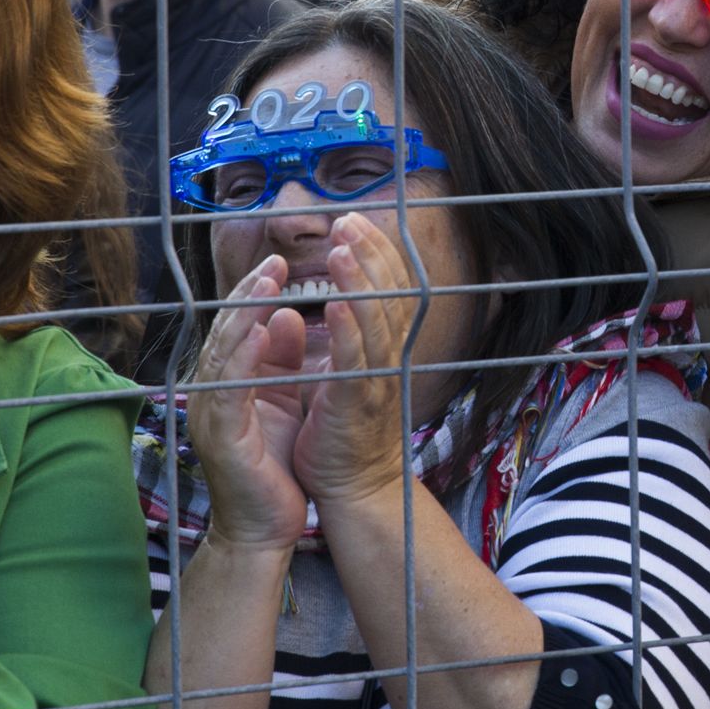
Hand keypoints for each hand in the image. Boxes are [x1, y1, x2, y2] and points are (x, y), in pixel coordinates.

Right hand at [192, 258, 310, 551]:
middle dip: (248, 293)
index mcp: (228, 383)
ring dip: (244, 314)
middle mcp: (212, 393)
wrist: (267, 527)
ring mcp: (211, 414)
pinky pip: (229, 387)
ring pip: (222, 352)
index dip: (254, 292)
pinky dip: (242, 357)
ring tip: (267, 282)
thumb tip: (287, 314)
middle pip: (225, 331)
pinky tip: (258, 333)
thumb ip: (283, 360)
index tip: (279, 261)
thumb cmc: (276, 465)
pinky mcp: (221, 436)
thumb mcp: (284, 401)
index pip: (237, 327)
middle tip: (275, 261)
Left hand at [294, 216, 419, 507]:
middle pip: (390, 292)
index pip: (390, 286)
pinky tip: (338, 305)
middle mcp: (390, 356)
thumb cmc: (344, 430)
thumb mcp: (345, 372)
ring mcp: (378, 379)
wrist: (357, 487)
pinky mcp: (358, 404)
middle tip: (348, 220)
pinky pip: (357, 362)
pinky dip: (349, 332)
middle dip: (370, 253)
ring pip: (376, 320)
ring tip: (342, 249)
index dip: (375, 250)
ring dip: (360, 282)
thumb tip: (318, 301)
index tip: (353, 221)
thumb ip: (341, 337)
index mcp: (385, 346)